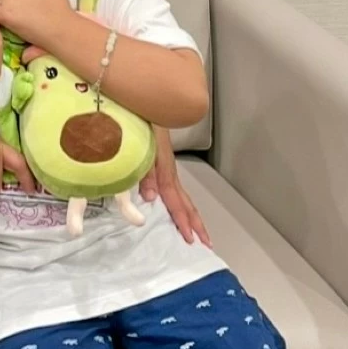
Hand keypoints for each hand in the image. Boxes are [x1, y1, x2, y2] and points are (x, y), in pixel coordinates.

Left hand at [139, 130, 210, 245]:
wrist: (144, 106)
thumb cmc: (141, 125)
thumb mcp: (141, 150)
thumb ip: (145, 174)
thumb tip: (151, 199)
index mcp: (164, 171)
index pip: (176, 201)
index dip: (182, 220)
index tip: (190, 239)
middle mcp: (169, 171)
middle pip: (186, 201)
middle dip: (195, 222)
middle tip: (206, 242)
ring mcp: (167, 166)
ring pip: (182, 195)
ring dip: (190, 213)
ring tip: (197, 230)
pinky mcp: (162, 162)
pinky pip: (173, 187)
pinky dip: (179, 201)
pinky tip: (176, 206)